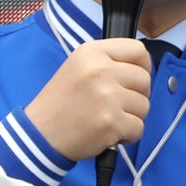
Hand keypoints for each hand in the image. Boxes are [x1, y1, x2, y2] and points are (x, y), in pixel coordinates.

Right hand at [23, 38, 151, 160]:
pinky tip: (108, 133)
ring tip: (108, 118)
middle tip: (117, 105)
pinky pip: (139, 128)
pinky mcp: (111, 122)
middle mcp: (100, 70)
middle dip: (137, 95)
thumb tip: (143, 69)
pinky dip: (128, 135)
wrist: (40, 134)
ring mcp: (107, 96)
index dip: (142, 67)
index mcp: (92, 52)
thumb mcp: (79, 67)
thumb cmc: (62, 102)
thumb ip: (109, 62)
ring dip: (132, 117)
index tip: (134, 80)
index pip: (138, 50)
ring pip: (145, 105)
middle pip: (144, 79)